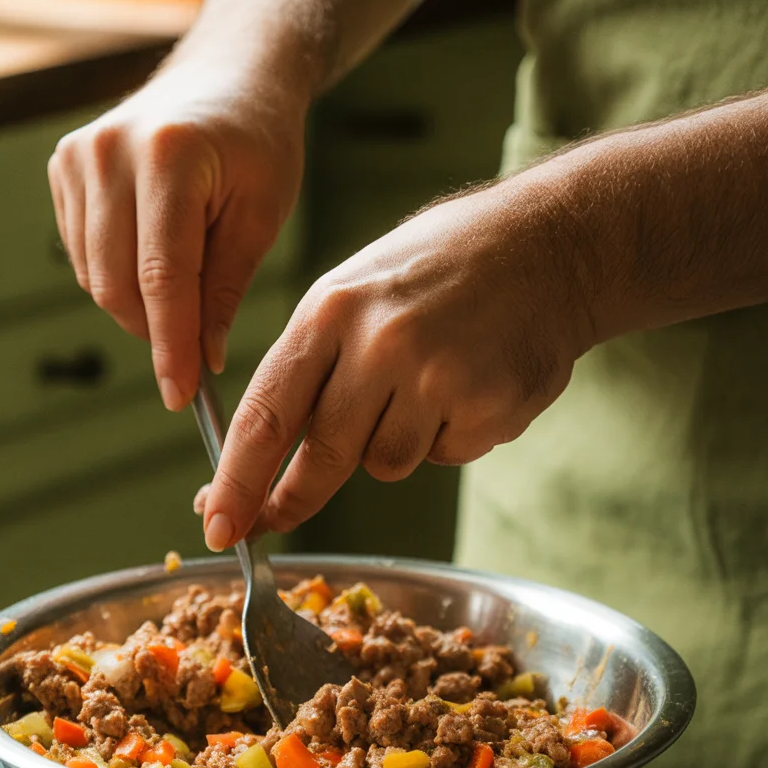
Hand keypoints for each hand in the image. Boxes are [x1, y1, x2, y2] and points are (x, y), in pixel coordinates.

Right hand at [47, 59, 305, 409]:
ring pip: (95, 277)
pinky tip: (154, 259)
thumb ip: (225, 290)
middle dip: (155, 332)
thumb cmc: (258, 144)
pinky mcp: (63, 167)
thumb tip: (200, 361)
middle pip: (117, 284)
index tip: (181, 396)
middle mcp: (108, 152)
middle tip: (194, 352)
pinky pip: (82, 255)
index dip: (170, 346)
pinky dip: (117, 277)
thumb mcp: (261, 216)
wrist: (228, 76)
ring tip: (186, 291)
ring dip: (137, 307)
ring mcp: (77, 156)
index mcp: (169, 157)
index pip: (162, 277)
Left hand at [201, 183, 595, 549]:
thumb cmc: (439, 268)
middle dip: (290, 499)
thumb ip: (310, 366)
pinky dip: (448, 435)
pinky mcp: (486, 408)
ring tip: (426, 382)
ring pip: (384, 464)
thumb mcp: (354, 290)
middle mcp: (380, 344)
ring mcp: (437, 378)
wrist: (550, 244)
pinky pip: (443, 455)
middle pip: (320, 457)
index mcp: (331, 310)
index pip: (266, 413)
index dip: (236, 481)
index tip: (217, 522)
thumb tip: (261, 454)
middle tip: (271, 522)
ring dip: (393, 444)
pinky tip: (468, 384)